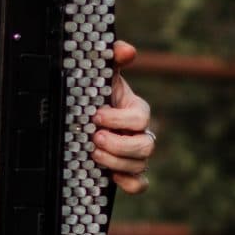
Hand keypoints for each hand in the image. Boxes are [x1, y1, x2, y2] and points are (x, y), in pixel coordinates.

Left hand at [90, 41, 155, 193]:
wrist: (89, 117)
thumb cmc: (99, 95)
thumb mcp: (104, 76)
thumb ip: (113, 59)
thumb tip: (127, 50)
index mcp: (138, 111)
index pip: (140, 119)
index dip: (119, 120)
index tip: (96, 116)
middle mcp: (142, 134)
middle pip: (145, 146)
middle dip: (118, 144)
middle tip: (95, 138)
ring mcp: (138, 155)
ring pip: (141, 166)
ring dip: (116, 162)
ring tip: (93, 154)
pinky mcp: (130, 172)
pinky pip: (140, 184)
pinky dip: (129, 183)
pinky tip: (112, 176)